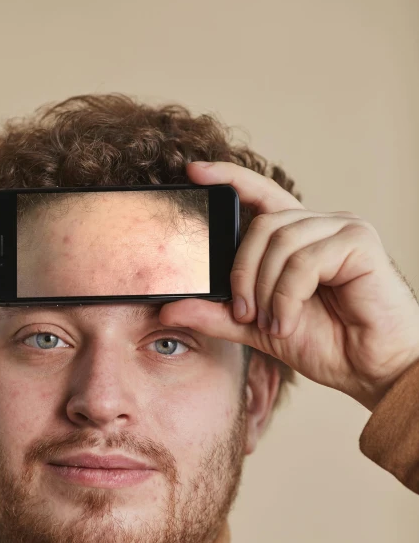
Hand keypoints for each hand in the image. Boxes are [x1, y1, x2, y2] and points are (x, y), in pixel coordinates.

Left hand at [159, 161, 418, 410]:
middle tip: (244, 312)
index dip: (228, 178)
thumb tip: (168, 308)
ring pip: (280, 241)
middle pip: (261, 224)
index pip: (260, 196)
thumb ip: (218, 315)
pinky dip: (288, 295)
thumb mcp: (260, 328)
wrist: (373, 370)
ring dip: (266, 289)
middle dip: (241, 271)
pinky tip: (290, 321)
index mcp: (299, 238)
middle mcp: (321, 225)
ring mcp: (343, 228)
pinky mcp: (359, 242)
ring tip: (272, 323)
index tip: (193, 172)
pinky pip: (305, 259)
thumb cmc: (329, 344)